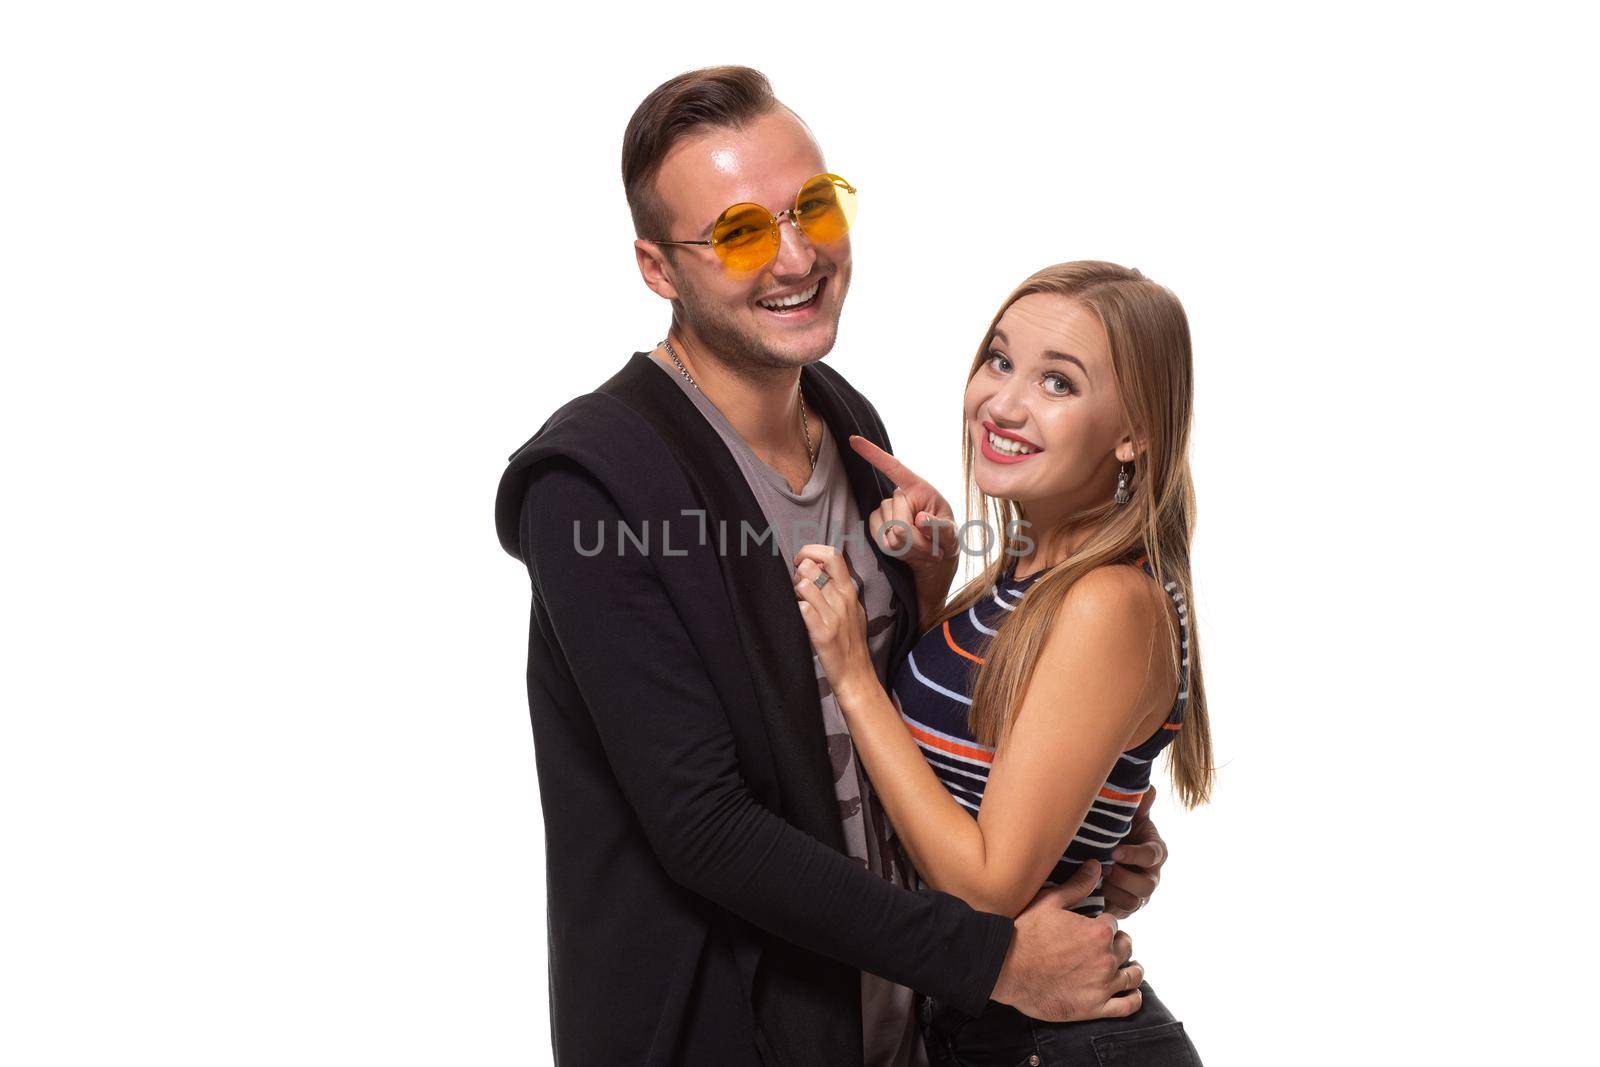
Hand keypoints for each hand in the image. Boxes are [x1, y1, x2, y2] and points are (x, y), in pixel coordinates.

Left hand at [792, 544, 874, 704]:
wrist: (856, 674)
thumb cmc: (851, 640)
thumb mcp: (852, 608)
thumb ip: (838, 587)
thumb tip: (817, 568)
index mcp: (849, 591)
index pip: (832, 555)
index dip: (811, 551)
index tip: (801, 561)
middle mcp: (842, 600)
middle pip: (812, 567)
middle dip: (798, 573)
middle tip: (797, 587)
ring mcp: (833, 617)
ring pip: (805, 586)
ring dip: (795, 592)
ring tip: (798, 603)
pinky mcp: (823, 634)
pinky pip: (803, 609)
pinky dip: (797, 609)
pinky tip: (799, 616)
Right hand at [848, 435, 957, 573]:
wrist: (934, 556)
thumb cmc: (944, 538)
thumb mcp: (951, 534)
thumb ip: (940, 528)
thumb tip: (921, 519)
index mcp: (917, 487)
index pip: (894, 468)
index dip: (874, 454)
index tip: (853, 439)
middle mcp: (898, 496)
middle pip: (900, 519)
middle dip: (917, 539)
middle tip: (932, 547)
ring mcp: (884, 511)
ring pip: (891, 534)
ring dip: (910, 548)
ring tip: (922, 548)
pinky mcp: (875, 526)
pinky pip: (881, 541)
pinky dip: (897, 551)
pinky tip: (907, 551)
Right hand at [989, 859, 1144, 1021]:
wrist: (1004, 968)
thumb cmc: (1024, 932)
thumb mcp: (1049, 902)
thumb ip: (1078, 885)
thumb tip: (1097, 865)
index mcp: (1098, 931)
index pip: (1114, 924)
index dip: (1103, 924)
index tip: (1093, 928)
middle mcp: (1106, 958)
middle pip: (1126, 947)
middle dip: (1117, 944)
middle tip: (1104, 947)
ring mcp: (1102, 985)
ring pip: (1132, 975)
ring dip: (1131, 969)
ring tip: (1127, 967)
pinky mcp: (1095, 1008)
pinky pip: (1127, 1006)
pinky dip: (1134, 999)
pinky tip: (1132, 994)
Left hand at [1102, 785, 1167, 918]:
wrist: (1104, 852)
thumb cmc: (1120, 832)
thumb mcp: (1130, 817)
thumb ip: (1139, 805)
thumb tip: (1149, 789)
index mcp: (1155, 852)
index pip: (1152, 855)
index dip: (1135, 855)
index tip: (1115, 851)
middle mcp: (1151, 876)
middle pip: (1146, 886)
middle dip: (1124, 878)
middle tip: (1103, 869)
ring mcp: (1138, 895)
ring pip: (1133, 902)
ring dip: (1114, 892)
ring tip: (1094, 881)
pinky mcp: (1123, 908)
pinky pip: (1118, 913)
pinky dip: (1104, 906)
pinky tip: (1089, 894)